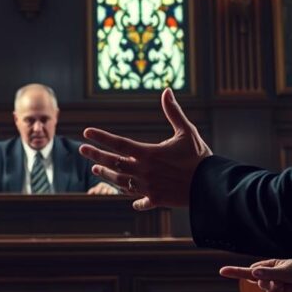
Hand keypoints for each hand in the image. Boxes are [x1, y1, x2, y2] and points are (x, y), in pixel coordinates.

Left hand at [79, 88, 210, 210]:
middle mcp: (143, 171)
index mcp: (148, 153)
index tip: (86, 132)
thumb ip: (173, 112)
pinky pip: (140, 200)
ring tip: (96, 169)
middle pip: (114, 162)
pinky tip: (132, 200)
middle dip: (96, 155)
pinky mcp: (156, 199)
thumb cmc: (199, 157)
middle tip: (81, 150)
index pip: (118, 143)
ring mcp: (148, 187)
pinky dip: (135, 199)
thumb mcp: (187, 131)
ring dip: (107, 175)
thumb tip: (166, 91)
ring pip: (120, 182)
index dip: (101, 137)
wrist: (210, 187)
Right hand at [219, 259, 291, 291]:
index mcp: (268, 265)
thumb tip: (254, 274)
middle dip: (269, 285)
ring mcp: (276, 282)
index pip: (250, 270)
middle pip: (259, 283)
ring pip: (270, 291)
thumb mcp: (284, 270)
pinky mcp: (282, 290)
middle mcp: (270, 273)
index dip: (236, 271)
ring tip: (289, 284)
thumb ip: (269, 273)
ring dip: (280, 290)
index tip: (222, 271)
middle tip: (280, 281)